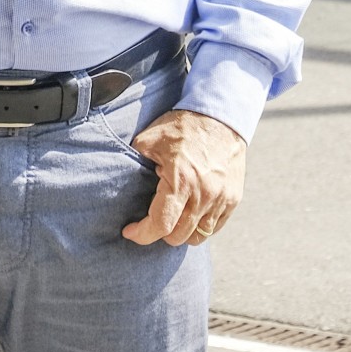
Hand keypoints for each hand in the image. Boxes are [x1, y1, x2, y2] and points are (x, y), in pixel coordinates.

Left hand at [121, 109, 246, 247]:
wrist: (221, 115)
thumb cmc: (183, 126)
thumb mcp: (150, 138)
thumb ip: (134, 159)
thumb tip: (117, 175)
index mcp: (181, 181)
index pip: (160, 225)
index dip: (142, 234)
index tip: (130, 232)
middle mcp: (203, 194)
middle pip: (178, 236)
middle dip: (159, 233)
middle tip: (150, 220)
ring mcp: (221, 199)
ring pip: (198, 236)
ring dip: (181, 233)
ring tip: (171, 219)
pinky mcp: (233, 199)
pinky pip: (215, 227)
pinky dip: (200, 227)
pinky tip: (189, 214)